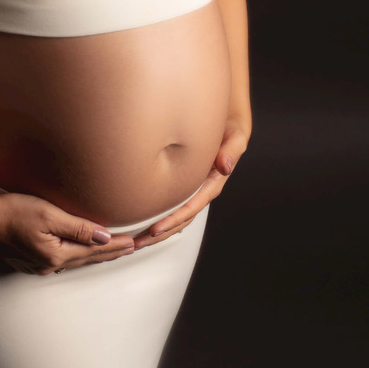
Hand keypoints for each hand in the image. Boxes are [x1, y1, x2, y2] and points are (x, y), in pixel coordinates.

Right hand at [0, 189, 136, 275]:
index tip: (135, 243)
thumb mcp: (48, 214)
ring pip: (75, 261)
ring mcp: (39, 265)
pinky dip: (77, 255)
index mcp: (57, 255)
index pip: (95, 250)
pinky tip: (80, 252)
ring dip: (95, 255)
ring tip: (112, 251)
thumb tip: (103, 237)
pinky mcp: (30, 260)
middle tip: (132, 248)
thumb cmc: (12, 211)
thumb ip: (78, 227)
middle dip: (111, 253)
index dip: (117, 246)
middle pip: (88, 259)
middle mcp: (49, 265)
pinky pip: (62, 260)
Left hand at [130, 119, 249, 250]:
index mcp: (212, 183)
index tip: (155, 229)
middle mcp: (201, 191)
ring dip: (154, 233)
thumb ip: (230, 150)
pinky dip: (155, 217)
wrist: (228, 123)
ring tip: (133, 243)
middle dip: (159, 234)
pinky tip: (138, 225)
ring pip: (173, 218)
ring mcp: (192, 191)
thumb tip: (225, 165)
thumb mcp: (235, 137)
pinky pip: (169, 206)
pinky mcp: (183, 186)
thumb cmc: (231, 129)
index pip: (190, 207)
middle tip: (136, 243)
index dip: (173, 219)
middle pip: (179, 220)